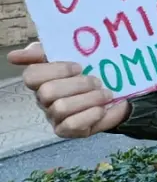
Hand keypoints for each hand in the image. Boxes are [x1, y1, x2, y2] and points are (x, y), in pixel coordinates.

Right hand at [8, 43, 129, 137]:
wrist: (116, 94)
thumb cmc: (89, 73)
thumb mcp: (71, 55)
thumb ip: (44, 51)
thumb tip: (14, 55)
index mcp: (41, 79)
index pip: (31, 75)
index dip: (57, 70)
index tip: (78, 67)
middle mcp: (43, 99)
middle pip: (47, 92)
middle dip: (78, 85)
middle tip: (96, 81)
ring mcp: (53, 116)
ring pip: (61, 108)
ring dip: (88, 99)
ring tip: (105, 94)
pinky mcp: (66, 131)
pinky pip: (72, 125)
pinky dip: (90, 115)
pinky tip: (101, 109)